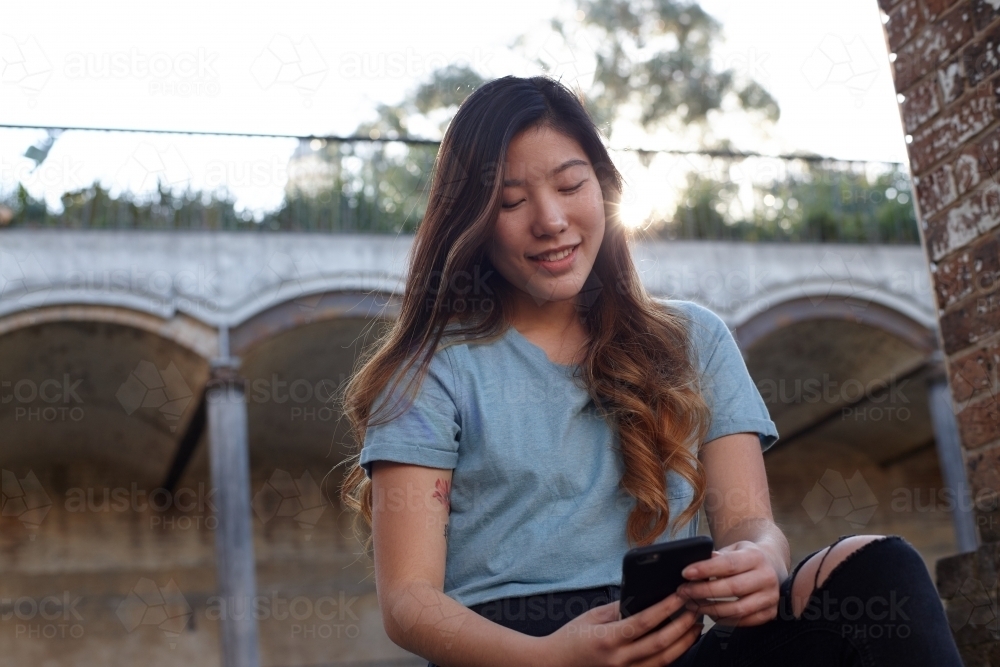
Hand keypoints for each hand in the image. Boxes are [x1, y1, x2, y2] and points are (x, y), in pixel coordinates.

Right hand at [536, 593, 702, 666]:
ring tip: (695, 626)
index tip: (680, 595)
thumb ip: (618, 608)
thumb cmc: (571, 637)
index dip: (666, 608)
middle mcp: (619, 660)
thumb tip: (643, 598)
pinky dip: (672, 656)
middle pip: (660, 644)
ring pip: (664, 661)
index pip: (645, 622)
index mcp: (608, 639)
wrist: (554, 664)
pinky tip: (681, 643)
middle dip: (682, 626)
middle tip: (695, 609)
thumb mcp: (592, 616)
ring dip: (684, 643)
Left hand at [675, 541, 780, 626]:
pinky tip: (708, 613)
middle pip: (732, 588)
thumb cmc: (745, 557)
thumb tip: (693, 565)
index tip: (685, 573)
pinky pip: (742, 622)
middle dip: (703, 592)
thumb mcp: (733, 549)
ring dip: (710, 609)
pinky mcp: (769, 614)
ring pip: (737, 609)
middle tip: (683, 592)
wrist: (771, 566)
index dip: (705, 569)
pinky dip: (723, 620)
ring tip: (691, 604)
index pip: (728, 564)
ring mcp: (770, 598)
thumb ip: (716, 556)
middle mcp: (767, 577)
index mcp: (756, 557)